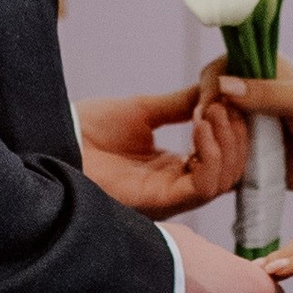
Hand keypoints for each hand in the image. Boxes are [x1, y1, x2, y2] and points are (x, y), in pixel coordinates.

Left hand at [80, 84, 249, 215]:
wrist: (57, 136)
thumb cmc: (89, 128)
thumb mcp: (144, 110)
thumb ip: (181, 104)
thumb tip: (216, 90)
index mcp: (173, 169)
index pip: (224, 158)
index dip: (233, 129)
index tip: (227, 98)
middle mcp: (176, 187)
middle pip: (231, 172)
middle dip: (235, 136)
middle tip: (223, 104)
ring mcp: (169, 197)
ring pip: (223, 182)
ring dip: (226, 143)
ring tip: (210, 113)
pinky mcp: (160, 201)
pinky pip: (203, 187)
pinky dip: (211, 155)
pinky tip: (199, 127)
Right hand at [194, 55, 292, 199]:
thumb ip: (266, 93)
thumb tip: (224, 86)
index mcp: (261, 69)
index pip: (216, 71)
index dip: (209, 91)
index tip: (212, 113)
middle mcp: (248, 97)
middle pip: (206, 103)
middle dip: (206, 123)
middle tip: (215, 142)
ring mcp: (246, 128)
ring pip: (208, 134)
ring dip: (209, 147)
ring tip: (222, 162)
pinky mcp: (246, 157)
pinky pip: (219, 160)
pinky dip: (215, 168)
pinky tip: (222, 177)